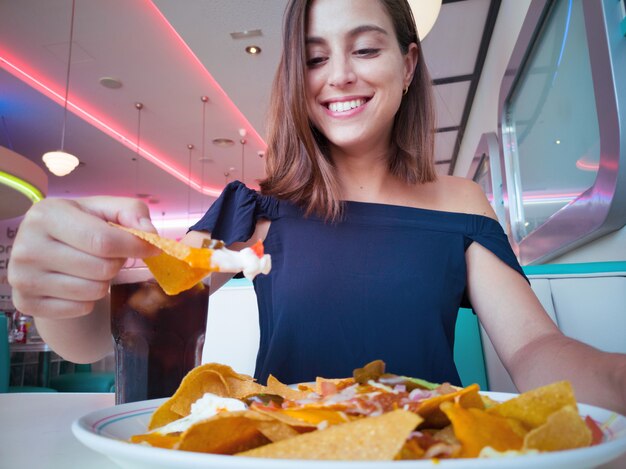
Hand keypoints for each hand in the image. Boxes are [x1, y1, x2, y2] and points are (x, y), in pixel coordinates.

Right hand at [8, 197, 159, 318]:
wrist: (46, 253)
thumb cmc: (82, 227)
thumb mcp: (105, 210)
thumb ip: (132, 212)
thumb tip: (149, 233)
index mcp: (46, 214)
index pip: (103, 240)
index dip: (135, 247)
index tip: (152, 249)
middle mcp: (27, 246)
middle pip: (101, 268)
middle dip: (117, 263)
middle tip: (109, 256)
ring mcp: (21, 277)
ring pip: (93, 291)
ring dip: (104, 282)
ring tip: (92, 268)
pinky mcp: (25, 303)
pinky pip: (80, 308)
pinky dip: (88, 300)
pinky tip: (77, 284)